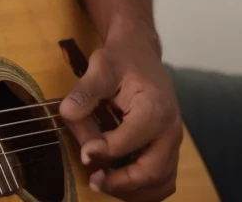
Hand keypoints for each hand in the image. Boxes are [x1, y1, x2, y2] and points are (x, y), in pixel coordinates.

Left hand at [58, 39, 182, 200]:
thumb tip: (67, 115)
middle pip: (152, 171)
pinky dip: (143, 189)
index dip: (104, 151)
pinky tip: (118, 181)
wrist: (140, 54)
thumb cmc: (120, 60)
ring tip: (102, 182)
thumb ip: (84, 92)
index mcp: (154, 108)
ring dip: (132, 191)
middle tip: (92, 179)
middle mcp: (170, 129)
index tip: (83, 155)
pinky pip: (164, 181)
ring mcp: (174, 142)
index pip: (130, 141)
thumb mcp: (99, 68)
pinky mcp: (170, 150)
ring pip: (161, 183)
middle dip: (120, 182)